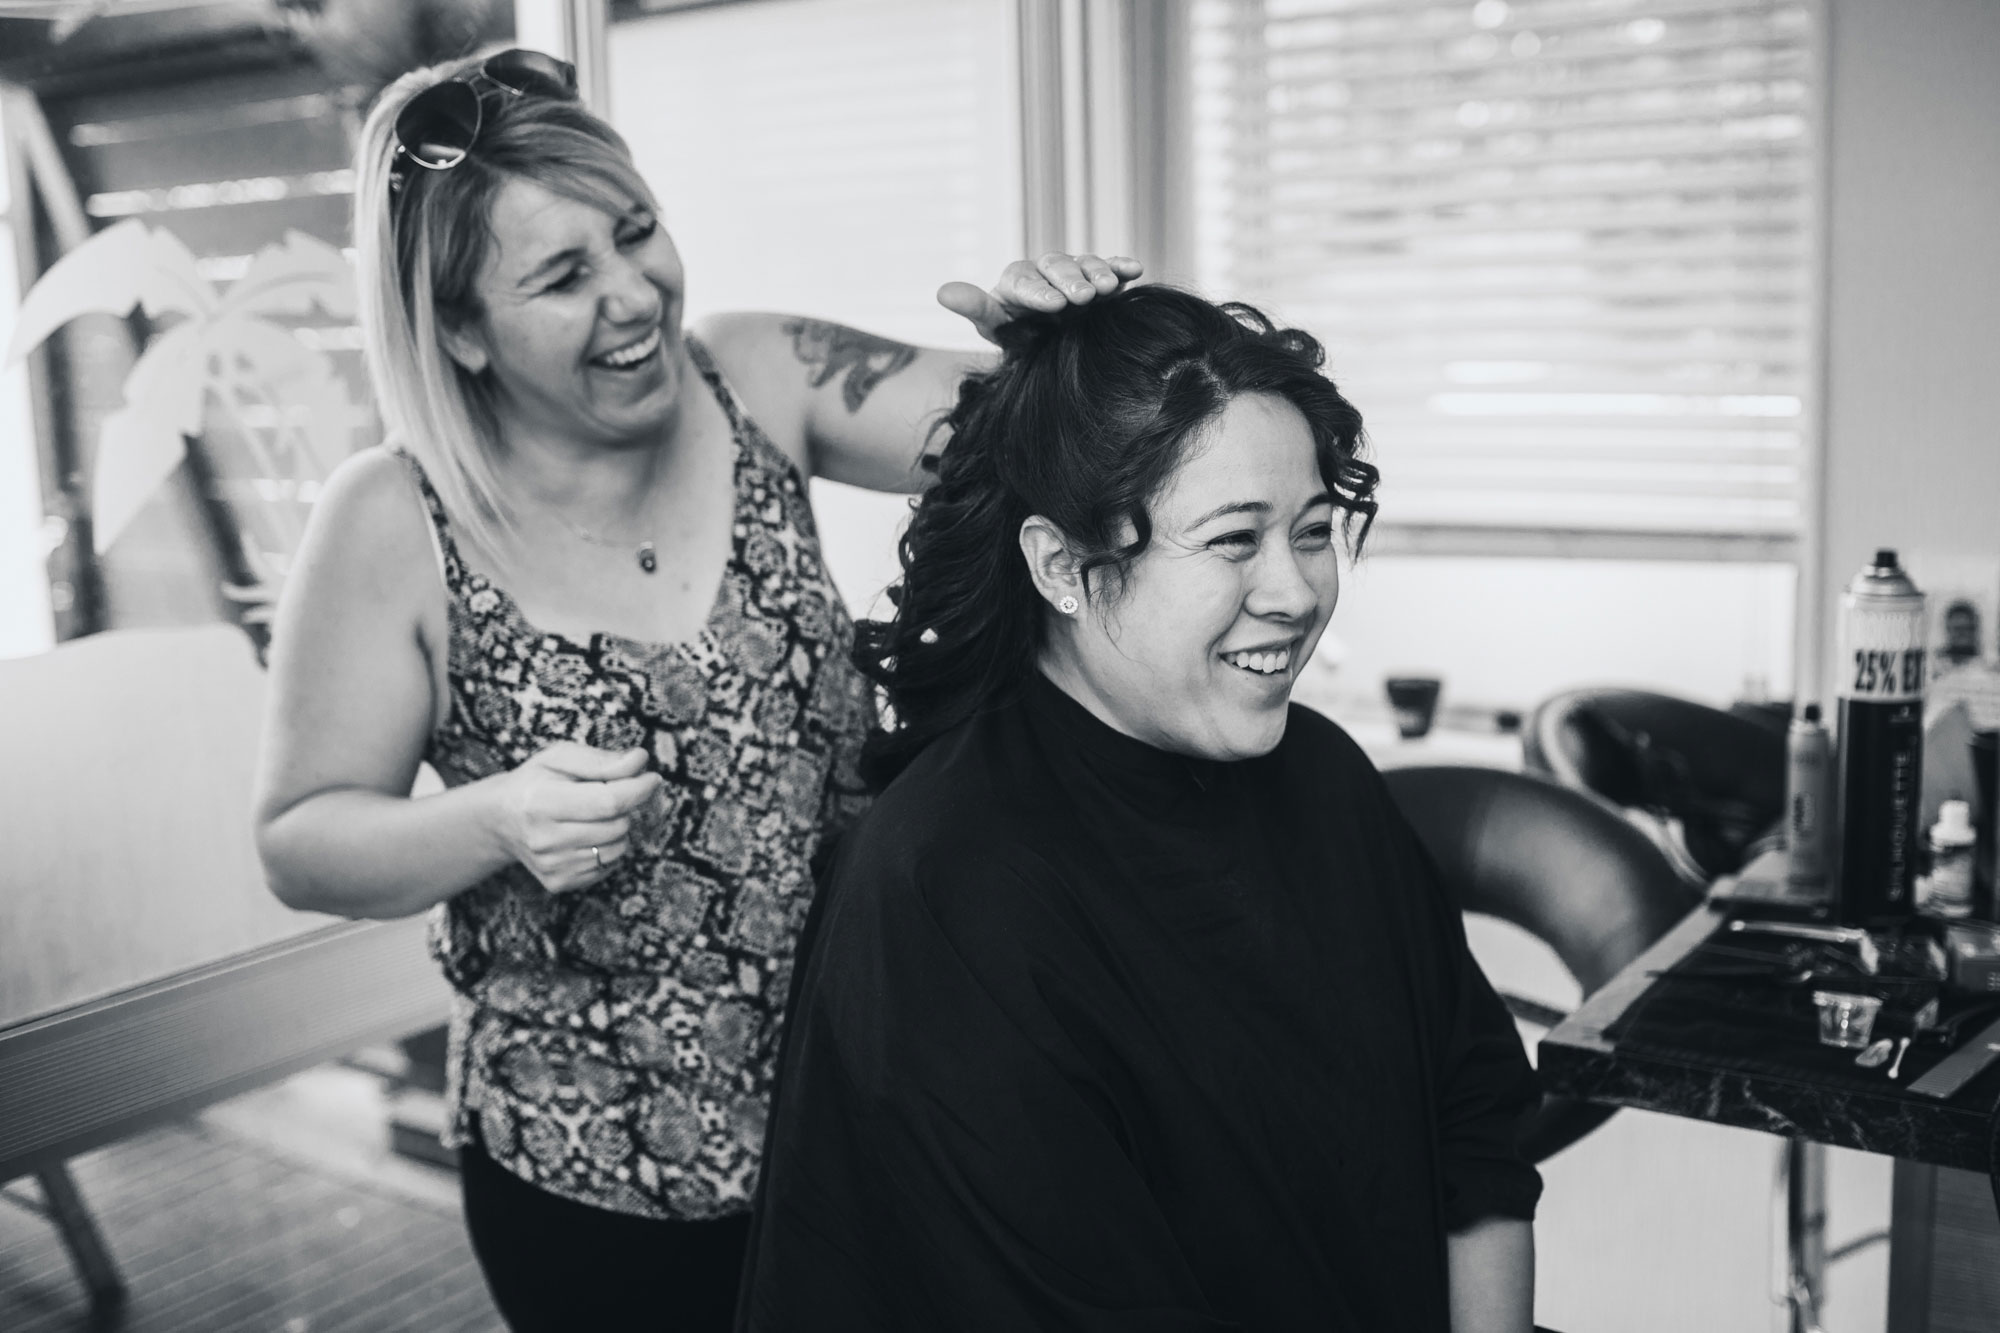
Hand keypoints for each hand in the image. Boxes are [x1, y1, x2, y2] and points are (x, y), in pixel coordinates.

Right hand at [489, 742, 661, 893]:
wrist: (500, 820)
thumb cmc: (535, 782)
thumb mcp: (560, 757)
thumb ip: (601, 760)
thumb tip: (640, 761)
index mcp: (541, 802)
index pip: (608, 802)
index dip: (638, 789)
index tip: (652, 778)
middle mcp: (544, 839)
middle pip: (617, 826)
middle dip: (624, 807)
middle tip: (608, 794)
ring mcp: (551, 865)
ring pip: (617, 848)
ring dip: (617, 829)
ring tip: (593, 815)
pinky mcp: (559, 882)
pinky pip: (608, 866)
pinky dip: (607, 848)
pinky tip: (585, 835)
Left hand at [937, 252, 1143, 345]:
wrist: (1044, 343)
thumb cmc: (1016, 334)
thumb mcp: (993, 324)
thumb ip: (974, 307)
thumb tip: (942, 293)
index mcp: (1017, 281)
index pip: (1025, 280)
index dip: (1039, 291)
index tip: (1053, 305)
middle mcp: (1046, 272)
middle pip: (1057, 267)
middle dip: (1071, 280)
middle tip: (1085, 297)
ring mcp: (1074, 273)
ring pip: (1085, 264)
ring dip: (1098, 273)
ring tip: (1108, 288)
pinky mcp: (1099, 279)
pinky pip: (1110, 268)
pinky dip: (1121, 266)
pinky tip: (1134, 270)